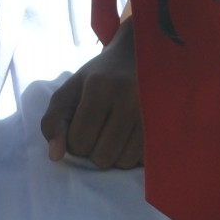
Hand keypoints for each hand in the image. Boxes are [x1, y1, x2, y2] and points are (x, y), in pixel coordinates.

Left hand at [42, 22, 143, 168]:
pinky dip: (131, 156)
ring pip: (123, 162)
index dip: (72, 142)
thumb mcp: (69, 91)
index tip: (79, 126)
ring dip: (112, 156)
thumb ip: (53, 121)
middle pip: (101, 156)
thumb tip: (55, 156)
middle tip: (96, 131)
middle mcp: (129, 99)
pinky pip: (142, 161)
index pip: (78, 141)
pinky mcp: (166, 124)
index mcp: (100, 87)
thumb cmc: (97, 77)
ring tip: (111, 133)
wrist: (137, 57)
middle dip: (92, 151)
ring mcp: (151, 112)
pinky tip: (128, 137)